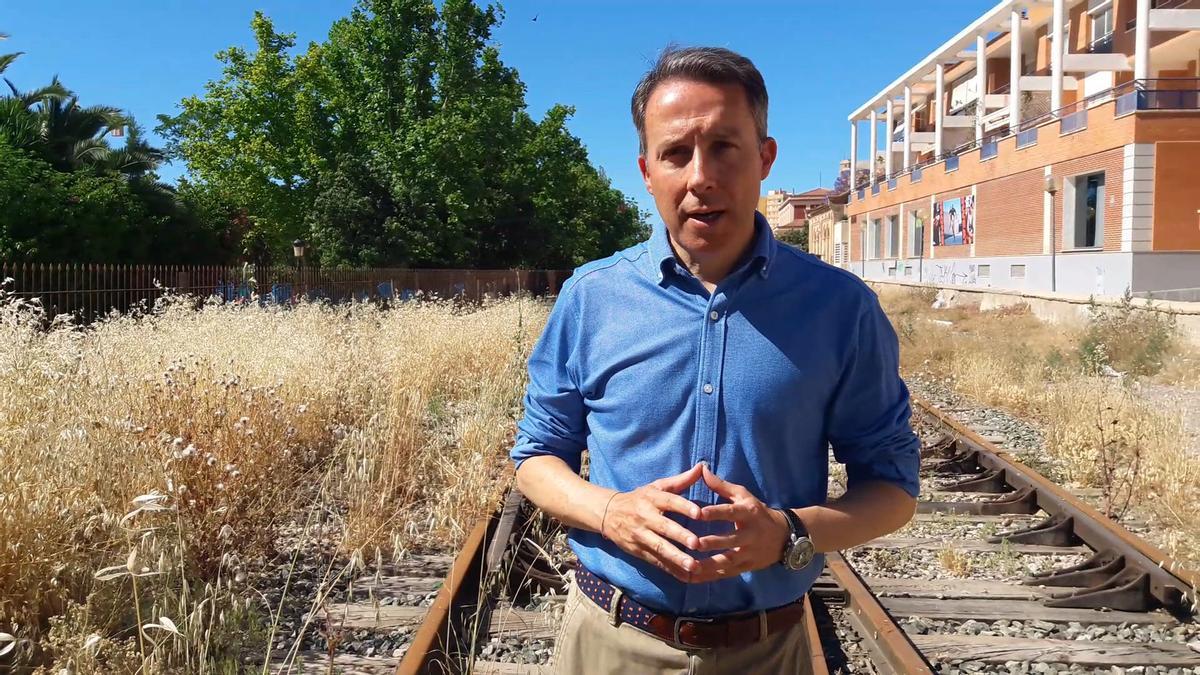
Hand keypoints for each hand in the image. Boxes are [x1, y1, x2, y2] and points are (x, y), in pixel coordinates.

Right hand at [601, 462, 704, 581]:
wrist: (608, 513)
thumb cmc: (640, 498)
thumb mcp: (656, 486)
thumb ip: (681, 480)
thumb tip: (703, 467)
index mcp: (652, 498)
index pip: (669, 501)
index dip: (684, 507)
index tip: (700, 514)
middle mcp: (645, 516)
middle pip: (664, 527)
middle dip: (680, 536)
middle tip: (697, 544)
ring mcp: (640, 535)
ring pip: (659, 547)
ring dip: (676, 558)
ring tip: (693, 566)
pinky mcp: (638, 550)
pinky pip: (655, 561)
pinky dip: (670, 570)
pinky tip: (685, 577)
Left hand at [690, 463, 789, 582]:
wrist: (785, 536)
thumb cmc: (758, 512)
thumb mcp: (744, 496)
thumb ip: (721, 485)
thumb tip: (702, 469)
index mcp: (748, 514)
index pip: (731, 513)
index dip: (715, 513)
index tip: (698, 513)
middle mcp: (750, 535)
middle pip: (730, 540)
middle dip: (712, 543)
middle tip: (692, 544)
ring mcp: (749, 553)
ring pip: (728, 561)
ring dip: (709, 565)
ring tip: (689, 566)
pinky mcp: (747, 567)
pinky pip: (726, 573)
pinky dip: (710, 576)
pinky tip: (693, 577)